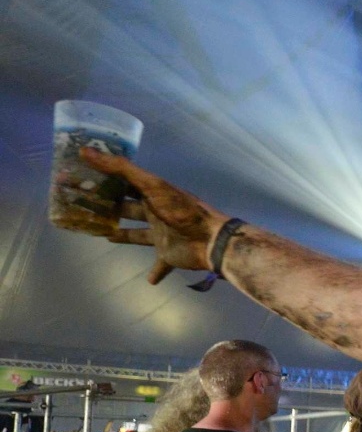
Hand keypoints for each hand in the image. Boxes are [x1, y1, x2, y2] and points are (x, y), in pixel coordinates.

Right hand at [78, 149, 229, 285]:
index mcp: (152, 194)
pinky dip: (155, 273)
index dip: (105, 182)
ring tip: (103, 235)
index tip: (82, 180)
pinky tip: (148, 281)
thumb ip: (120, 169)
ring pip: (138, 235)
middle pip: (127, 210)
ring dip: (124, 235)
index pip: (124, 185)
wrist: (210, 239)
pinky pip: (160, 265)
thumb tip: (84, 150)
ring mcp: (162, 235)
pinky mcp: (168, 255)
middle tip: (84, 209)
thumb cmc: (180, 209)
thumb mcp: (150, 184)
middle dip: (108, 209)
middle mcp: (155, 213)